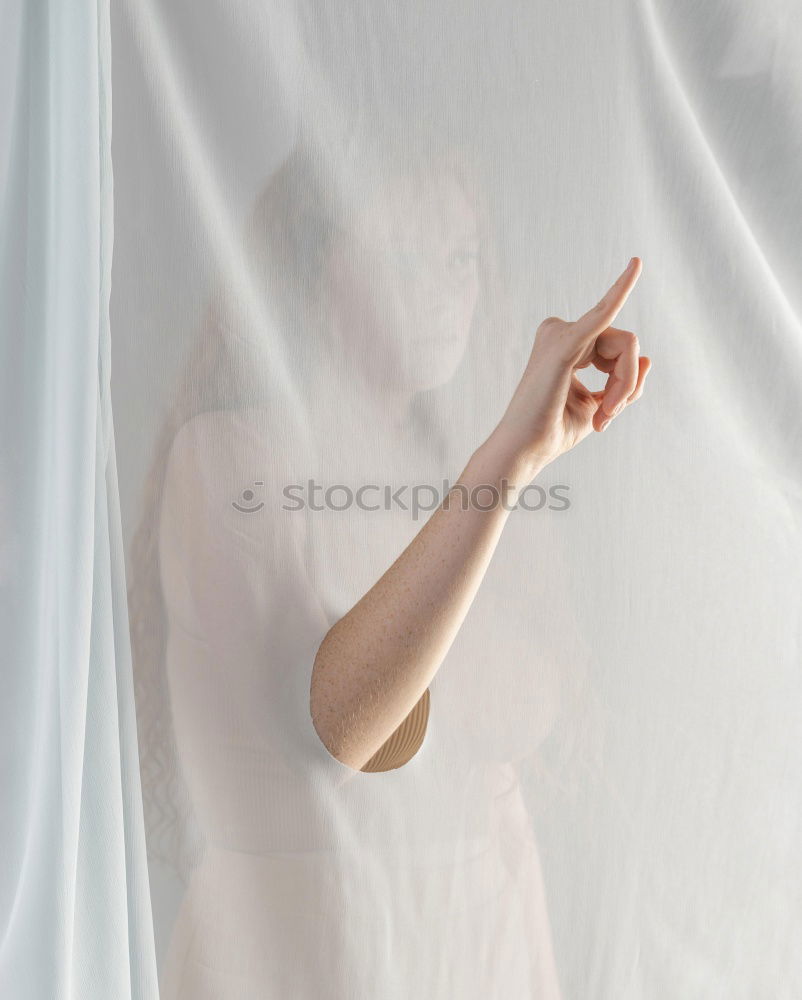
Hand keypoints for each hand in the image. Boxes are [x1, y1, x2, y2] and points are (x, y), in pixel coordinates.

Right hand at [492, 257, 650, 476]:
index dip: (623, 382)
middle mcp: (560, 331)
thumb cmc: (552, 431)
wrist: (525, 450)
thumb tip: (647, 358)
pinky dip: (620, 291)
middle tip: (607, 419)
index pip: (617, 349)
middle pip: (624, 345)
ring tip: (604, 416)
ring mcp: (559, 334)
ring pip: (625, 345)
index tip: (608, 415)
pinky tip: (635, 267)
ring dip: (625, 385)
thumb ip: (624, 382)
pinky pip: (602, 315)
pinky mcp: (563, 345)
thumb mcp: (599, 406)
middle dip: (626, 384)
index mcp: (567, 343)